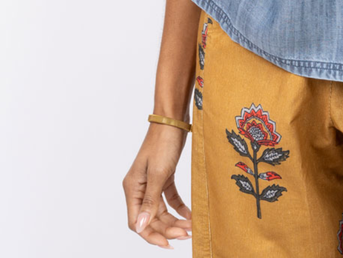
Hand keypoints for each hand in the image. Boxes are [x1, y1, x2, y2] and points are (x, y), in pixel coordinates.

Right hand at [123, 122, 192, 247]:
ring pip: (161, 210)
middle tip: (186, 234)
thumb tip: (140, 227)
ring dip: (174, 220)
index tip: (168, 243)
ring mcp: (151, 182)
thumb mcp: (158, 174)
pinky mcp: (164, 176)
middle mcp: (139, 187)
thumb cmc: (163, 143)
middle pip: (150, 218)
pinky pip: (169, 198)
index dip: (151, 235)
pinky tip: (189, 214)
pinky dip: (179, 207)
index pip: (136, 222)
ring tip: (190, 227)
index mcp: (132, 188)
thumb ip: (150, 202)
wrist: (173, 119)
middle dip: (167, 229)